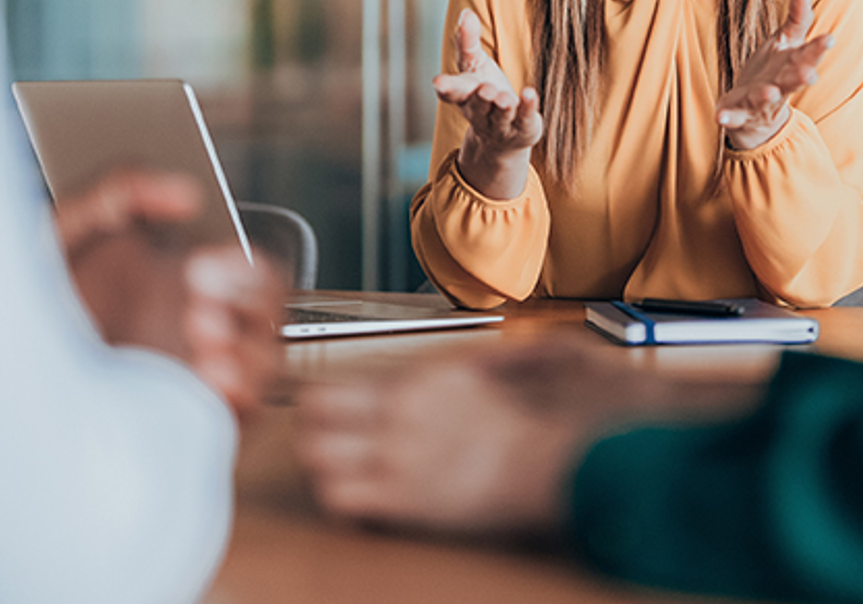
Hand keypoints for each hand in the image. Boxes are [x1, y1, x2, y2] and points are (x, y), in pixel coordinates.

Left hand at [58, 169, 284, 417]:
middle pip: (268, 315)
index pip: (252, 273)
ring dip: (245, 350)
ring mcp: (201, 379)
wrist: (0, 377)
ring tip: (200, 338)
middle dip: (247, 303)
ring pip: (263, 365)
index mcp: (188, 283)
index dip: (242, 269)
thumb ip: (122, 188)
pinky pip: (243, 413)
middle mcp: (203, 331)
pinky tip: (204, 379)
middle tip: (196, 297)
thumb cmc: (38, 302)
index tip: (199, 267)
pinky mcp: (195, 423)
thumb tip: (186, 194)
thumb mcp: (69, 229)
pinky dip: (237, 396)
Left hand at [297, 342, 755, 535]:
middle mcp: (397, 412)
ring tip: (340, 481)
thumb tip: (486, 354)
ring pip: (315, 459)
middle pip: (309, 417)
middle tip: (323, 450)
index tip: (327, 420)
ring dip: (322, 471)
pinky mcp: (401, 498)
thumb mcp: (513, 368)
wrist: (553, 465)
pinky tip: (360, 509)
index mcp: (419, 382)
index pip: (336, 386)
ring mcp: (394, 455)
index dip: (324, 408)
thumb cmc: (544, 424)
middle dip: (311, 435)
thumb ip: (490, 360)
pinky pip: (338, 501)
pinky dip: (340, 506)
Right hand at [432, 9, 543, 199]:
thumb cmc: (483, 89)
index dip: (445, 87)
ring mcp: (501, 123)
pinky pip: (525, 117)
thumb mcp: (474, 65)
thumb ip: (467, 42)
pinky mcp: (522, 127)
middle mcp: (479, 111)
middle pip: (477, 105)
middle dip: (480, 98)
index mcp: (464, 94)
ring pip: (500, 115)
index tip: (438, 82)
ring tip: (505, 99)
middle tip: (484, 89)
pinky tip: (530, 93)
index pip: (452, 91)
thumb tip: (465, 12)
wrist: (502, 137)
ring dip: (502, 106)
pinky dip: (528, 106)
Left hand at [716, 0, 833, 150]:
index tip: (830, 38)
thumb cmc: (774, 71)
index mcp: (793, 66)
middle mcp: (780, 85)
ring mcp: (759, 101)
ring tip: (769, 92)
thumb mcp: (786, 41)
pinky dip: (728, 117)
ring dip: (767, 95)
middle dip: (801, 77)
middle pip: (792, 81)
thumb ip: (798, 17)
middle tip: (810, 74)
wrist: (754, 113)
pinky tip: (721, 117)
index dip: (819, 48)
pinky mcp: (738, 113)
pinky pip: (733, 117)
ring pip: (765, 99)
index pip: (808, 55)